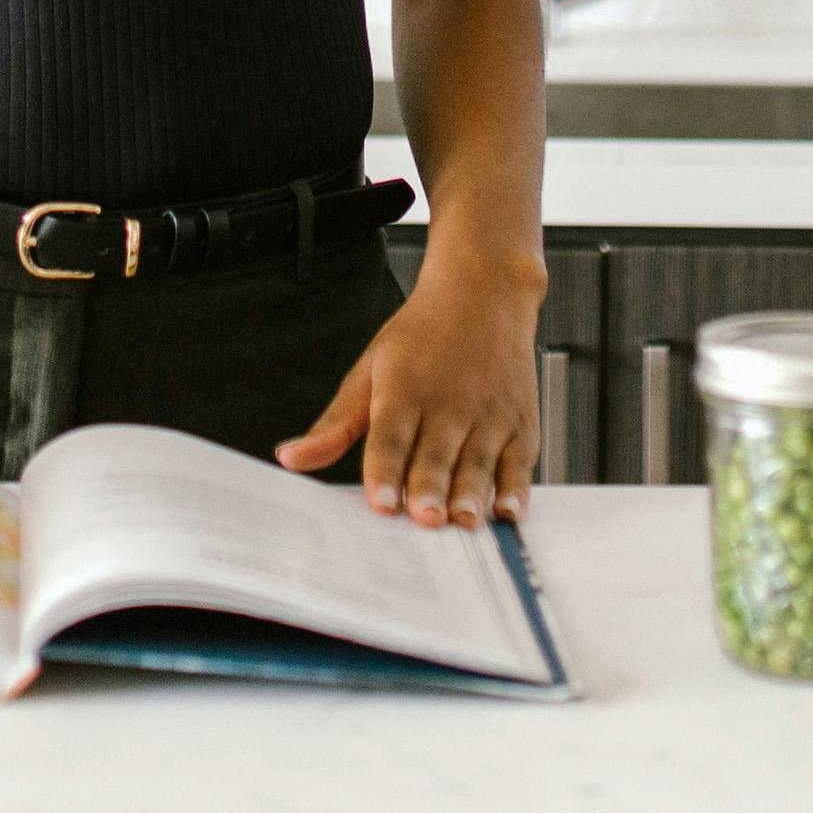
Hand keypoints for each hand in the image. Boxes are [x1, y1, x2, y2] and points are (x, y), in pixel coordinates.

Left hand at [275, 264, 543, 526]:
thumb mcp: (370, 367)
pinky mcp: (521, 425)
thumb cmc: (423, 336)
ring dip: (471, 494)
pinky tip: (507, 511)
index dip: (385, 470)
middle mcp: (448, 403)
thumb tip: (291, 458)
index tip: (380, 502)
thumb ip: (336, 423)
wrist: (484, 292)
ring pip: (478, 461)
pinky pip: (520, 463)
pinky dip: (516, 490)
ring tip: (463, 520)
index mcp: (404, 390)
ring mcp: (489, 415)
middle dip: (430, 489)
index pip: (390, 436)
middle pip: (435, 455)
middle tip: (425, 519)